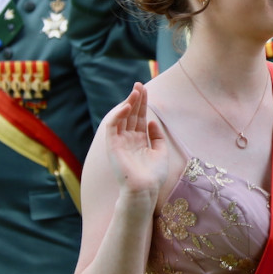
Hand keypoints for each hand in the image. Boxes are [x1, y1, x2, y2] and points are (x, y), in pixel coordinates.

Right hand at [103, 83, 169, 197]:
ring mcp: (119, 142)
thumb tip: (152, 121)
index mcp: (139, 141)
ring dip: (127, 103)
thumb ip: (157, 136)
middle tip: (139, 84)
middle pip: (131, 115)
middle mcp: (128, 139)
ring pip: (121, 118)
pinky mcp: (112, 146)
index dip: (142, 103)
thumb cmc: (154, 175)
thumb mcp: (160, 152)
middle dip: (135, 99)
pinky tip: (126, 106)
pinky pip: (112, 126)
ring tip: (135, 91)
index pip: (139, 117)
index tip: (145, 89)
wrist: (145, 189)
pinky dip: (118, 115)